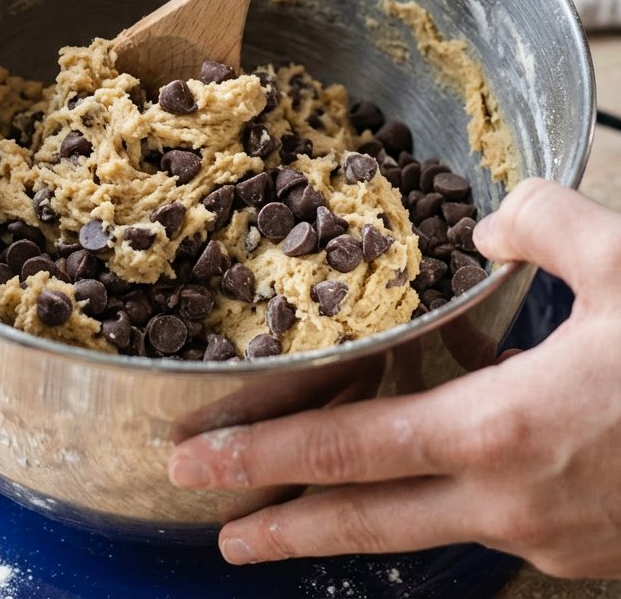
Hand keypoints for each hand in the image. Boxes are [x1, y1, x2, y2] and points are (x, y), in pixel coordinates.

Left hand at [167, 179, 620, 578]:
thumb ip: (545, 223)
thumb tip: (491, 226)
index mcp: (504, 432)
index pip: (352, 449)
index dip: (265, 455)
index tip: (196, 462)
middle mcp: (513, 502)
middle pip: (367, 521)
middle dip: (281, 523)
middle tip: (214, 523)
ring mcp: (551, 541)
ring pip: (425, 531)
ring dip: (357, 520)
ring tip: (302, 513)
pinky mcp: (589, 554)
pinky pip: (489, 524)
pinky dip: (442, 500)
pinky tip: (439, 468)